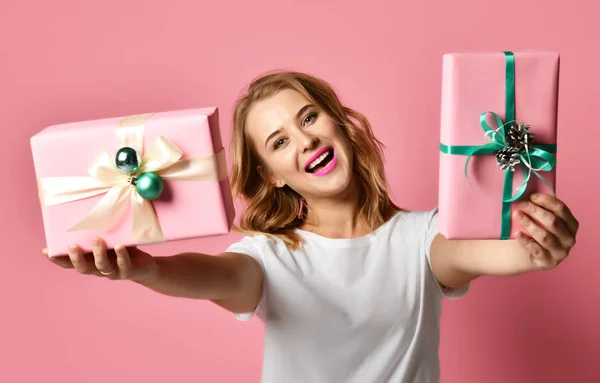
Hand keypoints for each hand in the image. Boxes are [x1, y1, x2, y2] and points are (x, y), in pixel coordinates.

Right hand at [43, 237, 158, 282]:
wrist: (145, 265)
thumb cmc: (122, 248)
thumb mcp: (109, 240)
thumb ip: (98, 233)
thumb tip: (87, 211)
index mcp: (90, 262)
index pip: (70, 263)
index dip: (59, 259)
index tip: (46, 251)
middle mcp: (99, 269)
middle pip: (84, 268)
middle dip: (76, 258)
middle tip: (72, 246)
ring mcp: (113, 272)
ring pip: (103, 266)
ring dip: (99, 253)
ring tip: (97, 240)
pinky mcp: (128, 271)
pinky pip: (124, 265)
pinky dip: (121, 256)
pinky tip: (119, 246)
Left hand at [514, 193, 578, 270]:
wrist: (533, 255)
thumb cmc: (540, 232)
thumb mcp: (545, 221)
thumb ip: (542, 209)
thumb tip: (526, 193)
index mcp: (571, 225)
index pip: (561, 209)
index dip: (546, 201)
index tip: (531, 196)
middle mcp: (569, 239)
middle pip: (553, 222)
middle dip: (535, 211)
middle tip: (521, 204)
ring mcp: (561, 252)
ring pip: (544, 236)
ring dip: (529, 224)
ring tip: (516, 215)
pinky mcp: (548, 262)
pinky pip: (536, 250)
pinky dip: (526, 241)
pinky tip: (517, 234)